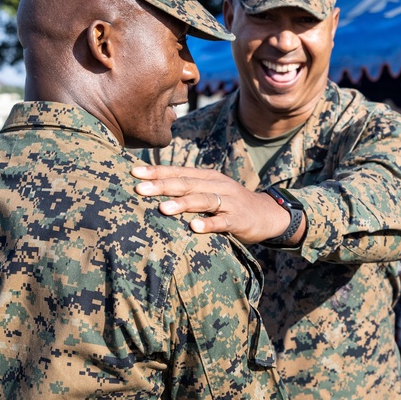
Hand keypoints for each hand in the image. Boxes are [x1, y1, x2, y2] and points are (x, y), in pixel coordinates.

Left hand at [132, 163, 295, 243]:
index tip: (134, 173)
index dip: (156, 172)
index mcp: (206, 177)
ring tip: (163, 209)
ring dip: (183, 204)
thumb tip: (151, 188)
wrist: (266, 214)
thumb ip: (186, 189)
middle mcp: (217, 185)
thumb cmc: (228, 203)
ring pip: (203, 200)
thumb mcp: (208, 191)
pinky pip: (222, 221)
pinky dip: (209, 224)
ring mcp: (229, 201)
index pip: (178, 171)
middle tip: (140, 189)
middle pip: (186, 183)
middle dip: (162, 185)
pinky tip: (194, 228)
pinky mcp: (239, 219)